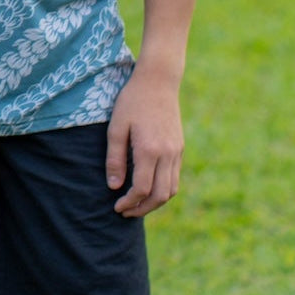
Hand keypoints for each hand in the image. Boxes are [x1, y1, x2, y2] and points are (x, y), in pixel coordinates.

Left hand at [105, 63, 182, 217]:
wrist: (158, 82)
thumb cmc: (132, 101)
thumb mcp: (116, 127)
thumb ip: (114, 158)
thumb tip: (114, 186)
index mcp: (149, 150)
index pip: (141, 189)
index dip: (128, 203)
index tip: (116, 207)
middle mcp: (167, 154)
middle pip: (160, 195)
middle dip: (142, 209)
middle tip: (125, 212)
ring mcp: (176, 152)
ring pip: (171, 190)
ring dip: (155, 202)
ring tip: (137, 205)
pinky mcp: (180, 148)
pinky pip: (175, 177)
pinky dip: (163, 189)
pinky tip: (148, 188)